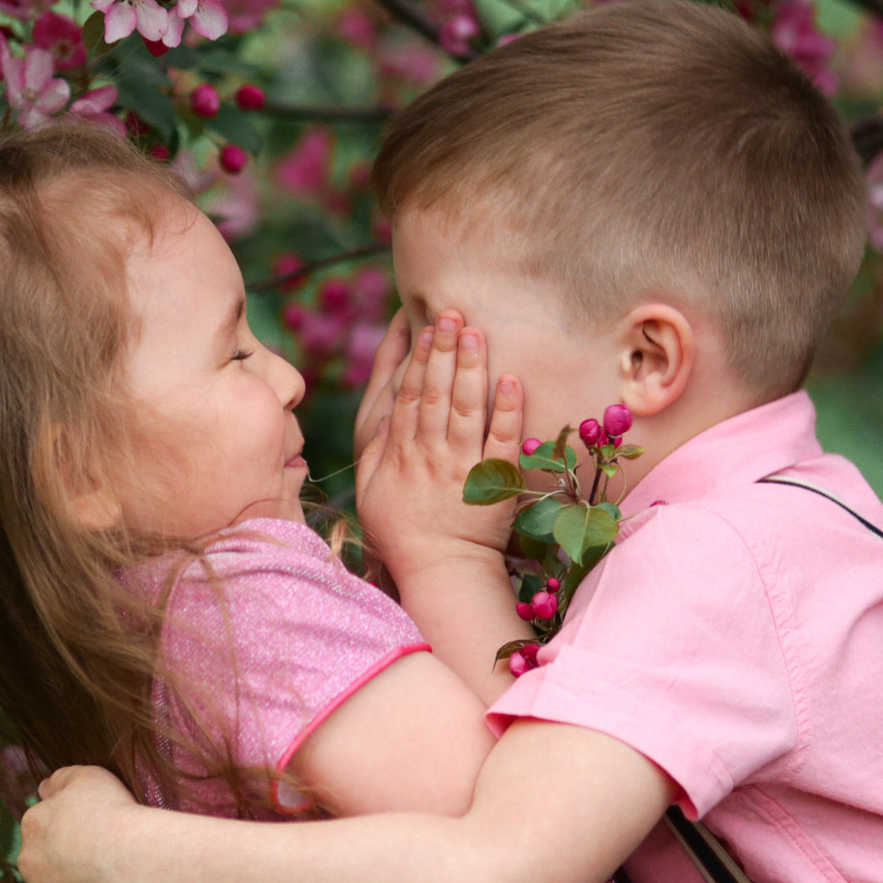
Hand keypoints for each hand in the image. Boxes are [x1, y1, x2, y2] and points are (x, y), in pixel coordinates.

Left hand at [17, 765, 144, 882]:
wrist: (126, 860)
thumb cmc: (110, 812)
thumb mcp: (84, 776)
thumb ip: (60, 780)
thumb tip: (41, 789)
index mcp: (35, 826)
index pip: (43, 827)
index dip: (68, 830)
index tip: (91, 833)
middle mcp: (32, 863)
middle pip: (45, 866)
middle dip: (65, 868)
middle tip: (102, 865)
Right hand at [356, 313, 525, 583]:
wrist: (439, 571)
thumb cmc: (402, 533)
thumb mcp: (372, 491)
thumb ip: (377, 450)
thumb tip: (386, 414)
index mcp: (401, 453)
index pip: (409, 395)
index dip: (417, 358)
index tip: (425, 326)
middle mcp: (430, 454)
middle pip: (436, 392)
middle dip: (443, 350)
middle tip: (452, 312)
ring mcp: (462, 467)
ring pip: (465, 409)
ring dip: (471, 368)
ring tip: (476, 331)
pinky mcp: (493, 483)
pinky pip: (502, 441)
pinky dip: (506, 410)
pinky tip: (511, 380)